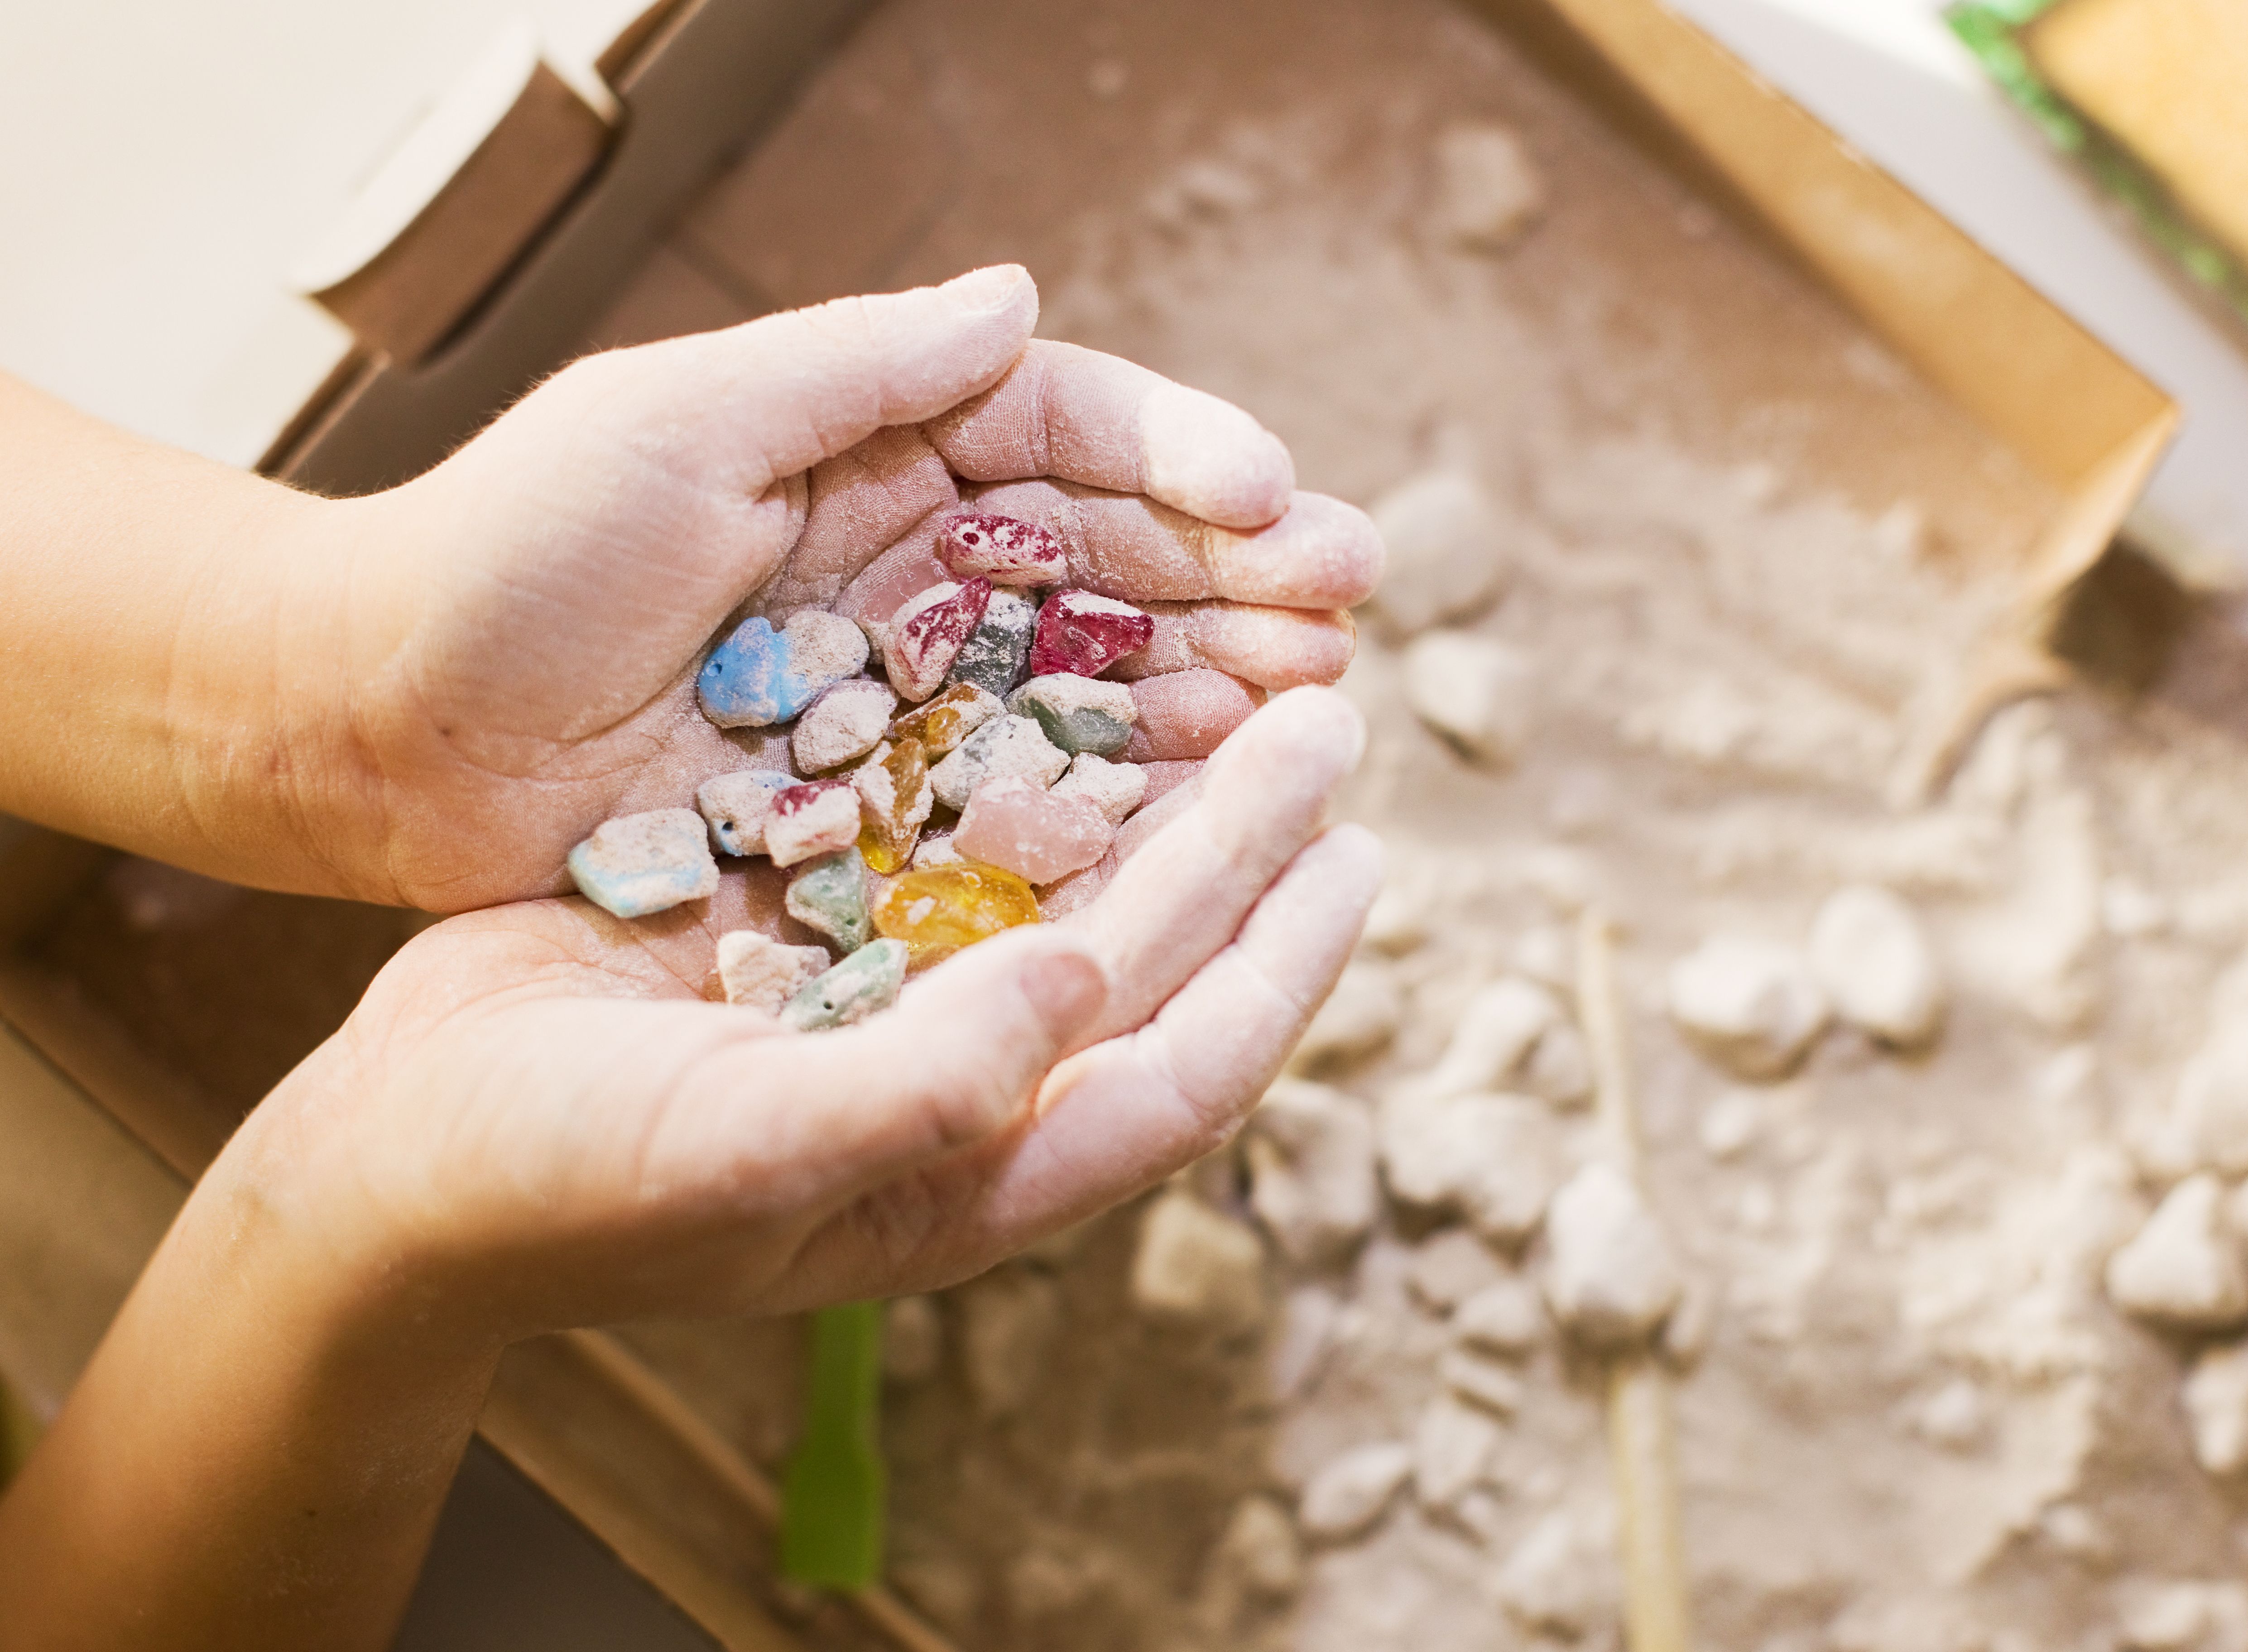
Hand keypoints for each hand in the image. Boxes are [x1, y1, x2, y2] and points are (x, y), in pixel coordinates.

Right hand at [217, 690, 1377, 1337]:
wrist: (395, 1151)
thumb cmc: (550, 1187)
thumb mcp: (733, 1154)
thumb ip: (923, 1092)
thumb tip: (1085, 985)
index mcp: (971, 1175)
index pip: (1183, 1072)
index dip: (1282, 969)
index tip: (1357, 852)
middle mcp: (964, 1087)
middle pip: (1155, 957)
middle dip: (1249, 841)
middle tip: (1328, 716)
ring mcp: (898, 1003)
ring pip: (1080, 886)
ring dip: (1167, 794)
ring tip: (1246, 683)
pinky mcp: (829, 931)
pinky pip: (973, 839)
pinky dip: (1035, 767)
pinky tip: (1081, 682)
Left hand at [326, 264, 1380, 910]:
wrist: (376, 730)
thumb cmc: (505, 553)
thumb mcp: (674, 424)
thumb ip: (856, 369)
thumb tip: (1016, 298)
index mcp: (865, 452)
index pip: (1059, 436)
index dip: (1178, 460)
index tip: (1279, 496)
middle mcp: (902, 563)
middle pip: (1106, 559)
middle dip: (1233, 577)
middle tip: (1348, 607)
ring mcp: (898, 689)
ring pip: (1087, 677)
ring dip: (1206, 686)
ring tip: (1315, 702)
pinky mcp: (873, 801)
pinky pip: (1020, 794)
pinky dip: (1118, 798)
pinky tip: (1212, 806)